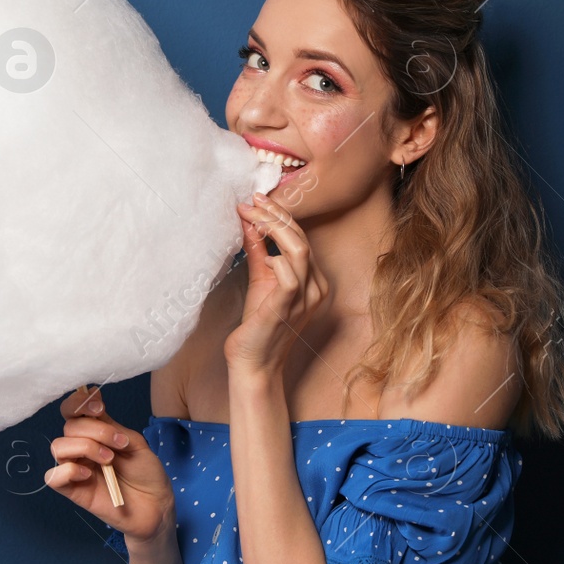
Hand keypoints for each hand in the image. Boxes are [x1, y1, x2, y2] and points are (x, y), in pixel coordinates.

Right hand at [46, 385, 175, 543]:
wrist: (156, 504)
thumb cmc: (146, 473)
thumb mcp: (133, 442)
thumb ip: (110, 425)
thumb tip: (91, 401)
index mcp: (95, 432)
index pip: (72, 410)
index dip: (79, 402)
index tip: (99, 407)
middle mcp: (82, 448)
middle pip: (69, 427)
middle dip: (95, 430)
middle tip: (119, 444)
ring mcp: (76, 468)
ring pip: (58, 447)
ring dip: (86, 448)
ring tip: (109, 460)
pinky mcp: (73, 491)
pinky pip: (53, 477)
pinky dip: (70, 471)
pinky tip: (90, 475)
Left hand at [224, 192, 329, 374]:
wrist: (253, 363)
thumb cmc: (257, 324)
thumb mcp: (260, 279)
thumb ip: (258, 250)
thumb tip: (248, 220)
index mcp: (313, 280)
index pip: (301, 238)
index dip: (280, 216)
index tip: (257, 200)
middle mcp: (315, 288)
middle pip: (302, 239)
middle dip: (276, 215)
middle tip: (253, 200)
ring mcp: (305, 299)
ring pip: (299, 251)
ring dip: (273, 229)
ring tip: (251, 217)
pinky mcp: (287, 308)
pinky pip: (289, 276)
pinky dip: (276, 259)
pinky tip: (262, 256)